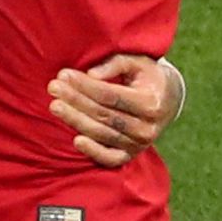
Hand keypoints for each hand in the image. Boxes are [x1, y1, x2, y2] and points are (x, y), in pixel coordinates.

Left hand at [48, 54, 184, 168]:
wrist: (168, 100)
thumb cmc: (147, 76)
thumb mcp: (137, 61)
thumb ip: (115, 64)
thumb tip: (90, 75)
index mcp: (150, 102)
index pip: (110, 95)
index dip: (85, 85)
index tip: (64, 74)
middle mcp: (147, 127)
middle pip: (103, 114)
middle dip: (75, 100)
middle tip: (53, 88)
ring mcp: (140, 144)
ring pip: (102, 134)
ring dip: (76, 120)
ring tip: (55, 106)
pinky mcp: (132, 155)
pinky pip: (111, 159)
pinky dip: (94, 152)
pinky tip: (75, 140)